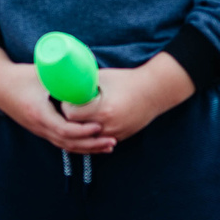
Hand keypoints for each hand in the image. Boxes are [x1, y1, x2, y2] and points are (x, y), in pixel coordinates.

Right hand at [0, 45, 111, 153]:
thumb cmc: (20, 76)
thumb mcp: (43, 75)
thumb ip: (63, 78)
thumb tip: (89, 75)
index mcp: (39, 113)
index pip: (64, 130)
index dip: (83, 131)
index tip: (99, 126)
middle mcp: (39, 127)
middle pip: (69, 143)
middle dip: (92, 145)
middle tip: (112, 141)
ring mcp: (39, 130)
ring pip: (66, 146)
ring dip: (88, 148)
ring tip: (109, 146)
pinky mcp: (41, 130)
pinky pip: (62, 143)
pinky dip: (79, 145)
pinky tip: (93, 144)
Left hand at [66, 55, 194, 144]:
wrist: (154, 92)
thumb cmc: (127, 80)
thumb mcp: (104, 78)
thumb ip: (84, 83)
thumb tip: (65, 81)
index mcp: (102, 109)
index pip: (70, 114)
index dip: (65, 106)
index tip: (64, 99)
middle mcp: (108, 125)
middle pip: (76, 129)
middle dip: (69, 120)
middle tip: (66, 108)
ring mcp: (114, 134)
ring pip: (86, 139)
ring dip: (79, 129)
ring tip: (75, 116)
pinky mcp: (119, 138)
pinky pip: (98, 141)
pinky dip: (92, 134)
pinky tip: (87, 124)